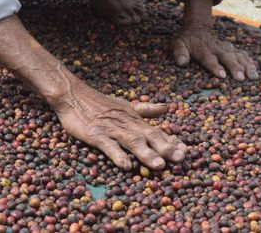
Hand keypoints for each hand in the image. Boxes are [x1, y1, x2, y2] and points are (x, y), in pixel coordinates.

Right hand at [52, 83, 186, 169]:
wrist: (74, 95)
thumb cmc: (100, 103)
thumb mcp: (127, 106)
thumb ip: (147, 109)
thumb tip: (167, 108)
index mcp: (135, 120)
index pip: (157, 131)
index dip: (172, 141)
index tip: (186, 151)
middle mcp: (127, 125)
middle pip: (149, 136)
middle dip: (166, 148)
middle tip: (180, 159)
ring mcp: (111, 129)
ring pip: (132, 142)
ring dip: (146, 153)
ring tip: (159, 165)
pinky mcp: (96, 134)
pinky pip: (108, 146)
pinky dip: (117, 155)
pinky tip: (126, 166)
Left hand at [172, 0, 258, 80]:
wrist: (196, 28)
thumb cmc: (186, 40)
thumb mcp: (177, 43)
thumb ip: (179, 52)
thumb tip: (181, 62)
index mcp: (202, 48)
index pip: (208, 58)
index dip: (215, 67)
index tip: (221, 75)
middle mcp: (216, 48)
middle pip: (227, 57)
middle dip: (234, 67)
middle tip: (240, 78)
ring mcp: (226, 47)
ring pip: (238, 55)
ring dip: (246, 66)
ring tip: (253, 76)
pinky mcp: (232, 49)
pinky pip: (243, 54)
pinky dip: (250, 62)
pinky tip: (256, 71)